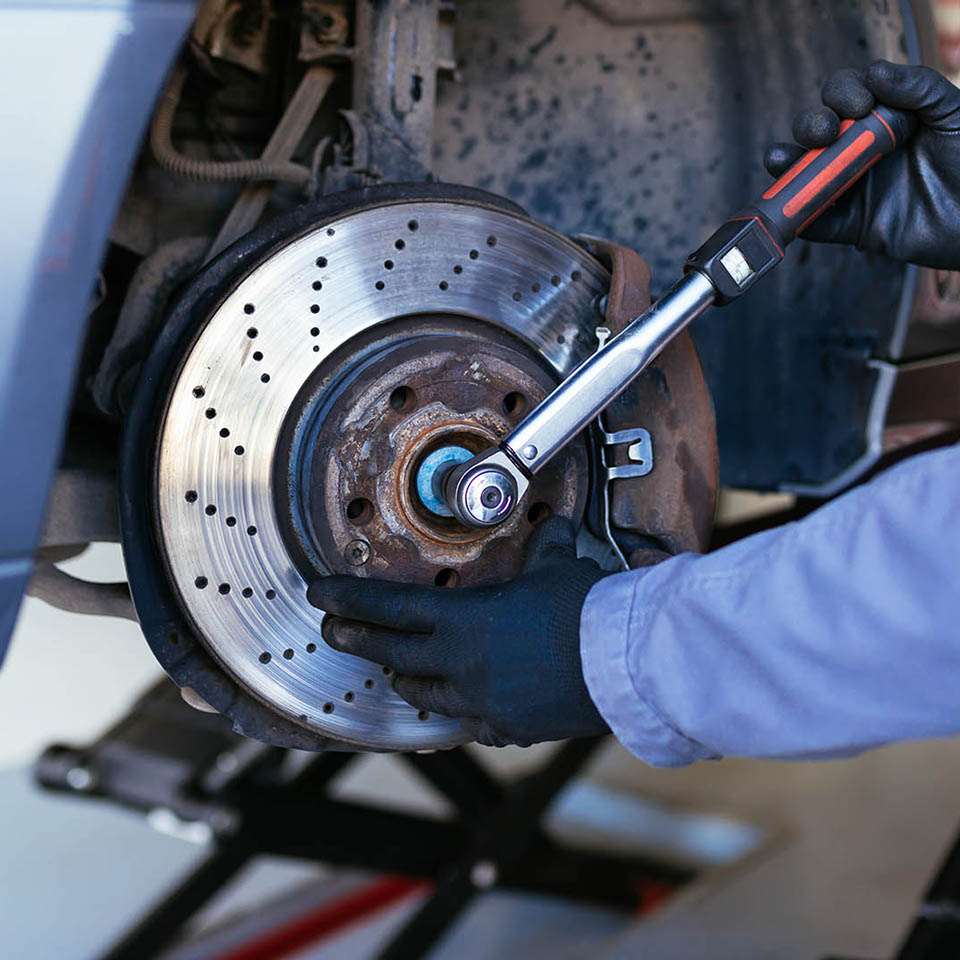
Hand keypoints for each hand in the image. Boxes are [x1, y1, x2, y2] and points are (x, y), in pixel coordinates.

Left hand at [307, 516, 609, 746]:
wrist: (622, 664)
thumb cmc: (586, 610)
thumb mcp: (558, 568)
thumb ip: (544, 549)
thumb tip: (553, 527)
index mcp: (463, 620)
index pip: (389, 608)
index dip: (348, 600)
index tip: (319, 594)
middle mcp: (460, 664)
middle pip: (391, 654)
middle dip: (356, 641)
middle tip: (333, 632)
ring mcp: (480, 701)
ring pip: (424, 695)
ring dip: (407, 678)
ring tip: (399, 669)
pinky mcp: (506, 727)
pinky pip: (470, 721)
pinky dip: (463, 710)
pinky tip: (467, 704)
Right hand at [764, 60, 959, 269]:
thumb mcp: (952, 114)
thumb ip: (918, 87)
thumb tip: (874, 72)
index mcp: (883, 119)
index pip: (846, 95)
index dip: (841, 93)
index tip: (859, 105)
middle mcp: (860, 150)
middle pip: (817, 131)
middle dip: (810, 125)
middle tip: (824, 132)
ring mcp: (852, 188)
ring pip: (804, 174)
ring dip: (787, 165)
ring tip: (783, 160)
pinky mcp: (851, 226)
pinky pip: (816, 223)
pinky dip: (799, 216)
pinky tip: (793, 206)